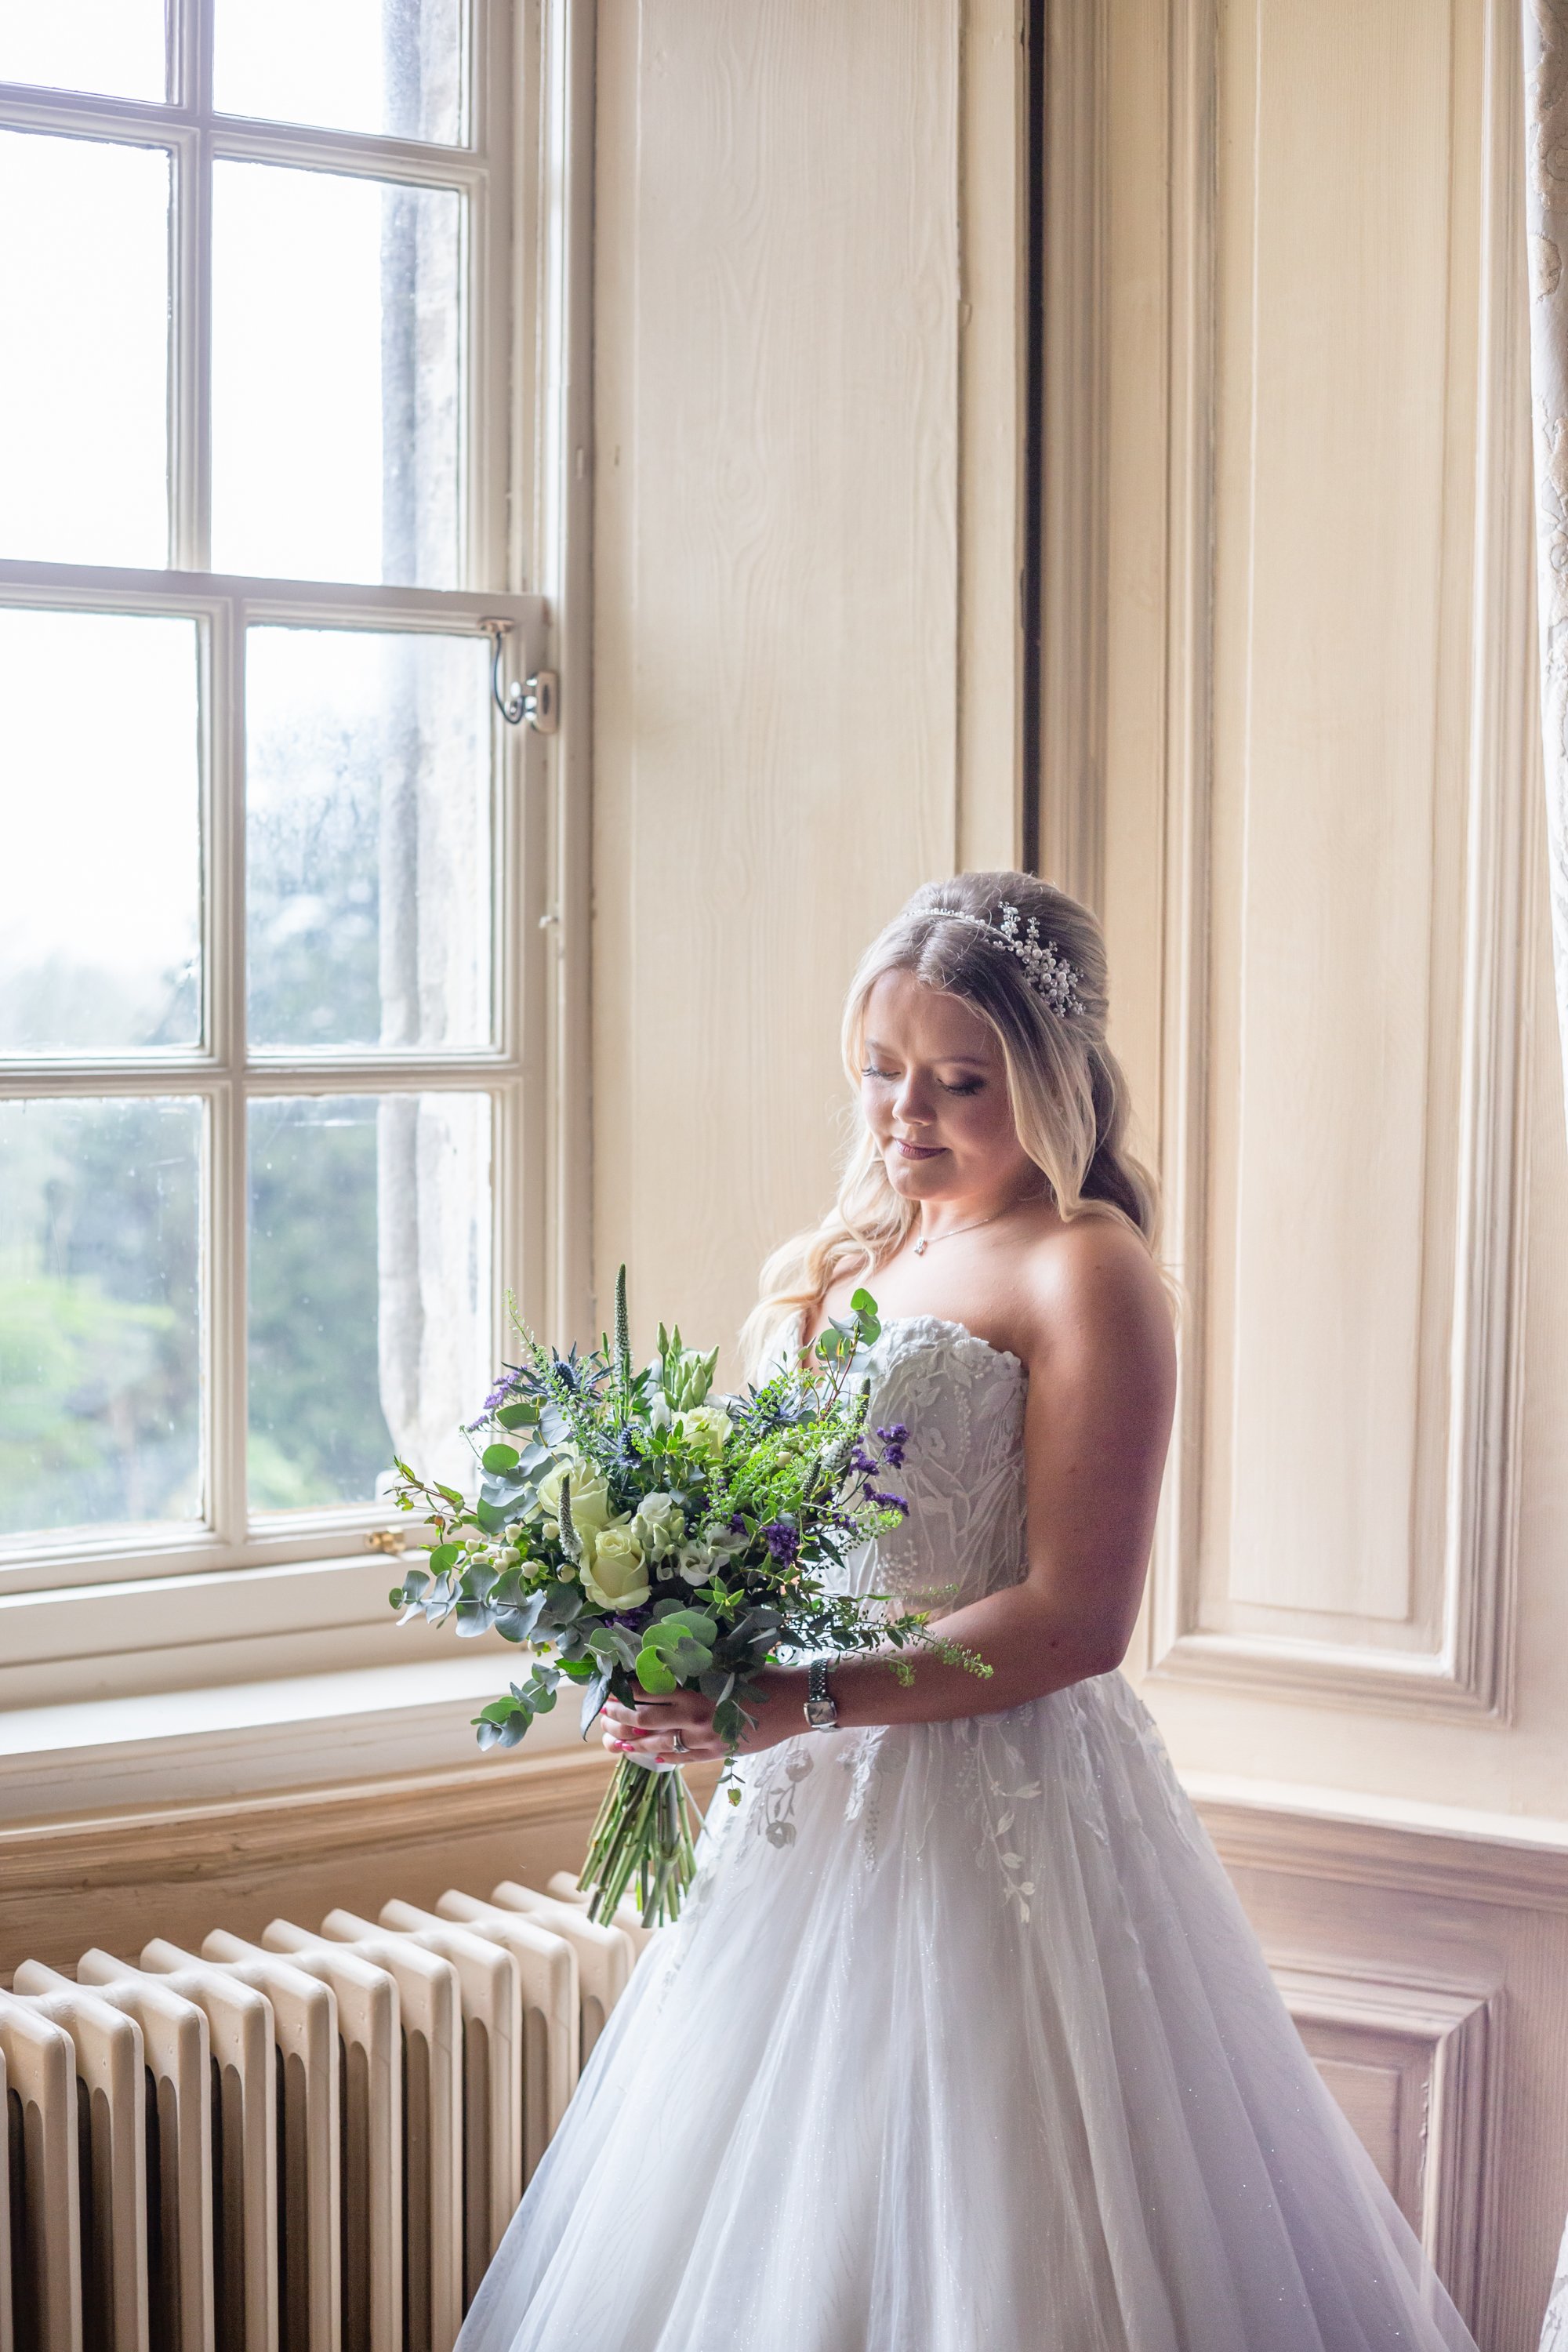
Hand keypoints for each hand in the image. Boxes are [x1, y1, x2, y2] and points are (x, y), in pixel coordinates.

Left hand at [601, 1669, 807, 1763]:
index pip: (649, 1690)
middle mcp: (695, 1717)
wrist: (794, 1703)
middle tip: (604, 1714)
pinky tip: (649, 1754)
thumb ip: (695, 1664)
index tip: (609, 1687)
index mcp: (695, 1689)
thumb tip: (665, 1656)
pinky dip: (662, 1755)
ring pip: (658, 1742)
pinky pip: (682, 1758)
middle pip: (645, 1719)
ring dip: (632, 1742)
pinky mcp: (717, 1753)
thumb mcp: (725, 1662)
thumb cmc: (762, 1675)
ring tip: (613, 1741)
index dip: (625, 1690)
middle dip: (620, 1717)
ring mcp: (705, 1739)